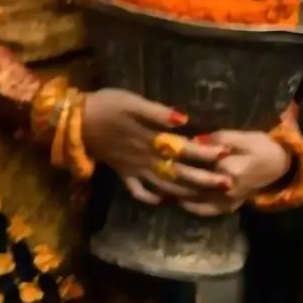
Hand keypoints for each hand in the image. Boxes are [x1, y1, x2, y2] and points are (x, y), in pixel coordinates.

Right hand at [82, 89, 226, 205]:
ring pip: (165, 186)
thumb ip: (156, 112)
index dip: (206, 152)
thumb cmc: (105, 105)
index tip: (226, 153)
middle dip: (205, 180)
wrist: (74, 121)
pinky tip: (164, 201)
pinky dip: (152, 199)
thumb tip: (184, 120)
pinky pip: (138, 191)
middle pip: (180, 173)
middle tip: (228, 184)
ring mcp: (134, 169)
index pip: (185, 148)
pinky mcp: (122, 173)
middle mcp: (146, 159)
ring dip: (186, 193)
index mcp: (150, 140)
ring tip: (206, 196)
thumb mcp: (130, 101)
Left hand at [167, 129, 294, 215]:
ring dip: (175, 193)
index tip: (157, 148)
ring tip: (155, 185)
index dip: (176, 156)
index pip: (196, 163)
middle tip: (150, 168)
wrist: (280, 165)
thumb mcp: (239, 136)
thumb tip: (192, 140)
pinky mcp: (230, 206)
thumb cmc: (259, 146)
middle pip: (191, 184)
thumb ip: (216, 139)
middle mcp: (226, 189)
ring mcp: (228, 200)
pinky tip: (176, 202)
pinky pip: (208, 210)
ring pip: (196, 199)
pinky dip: (192, 207)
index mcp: (229, 169)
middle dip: (170, 176)